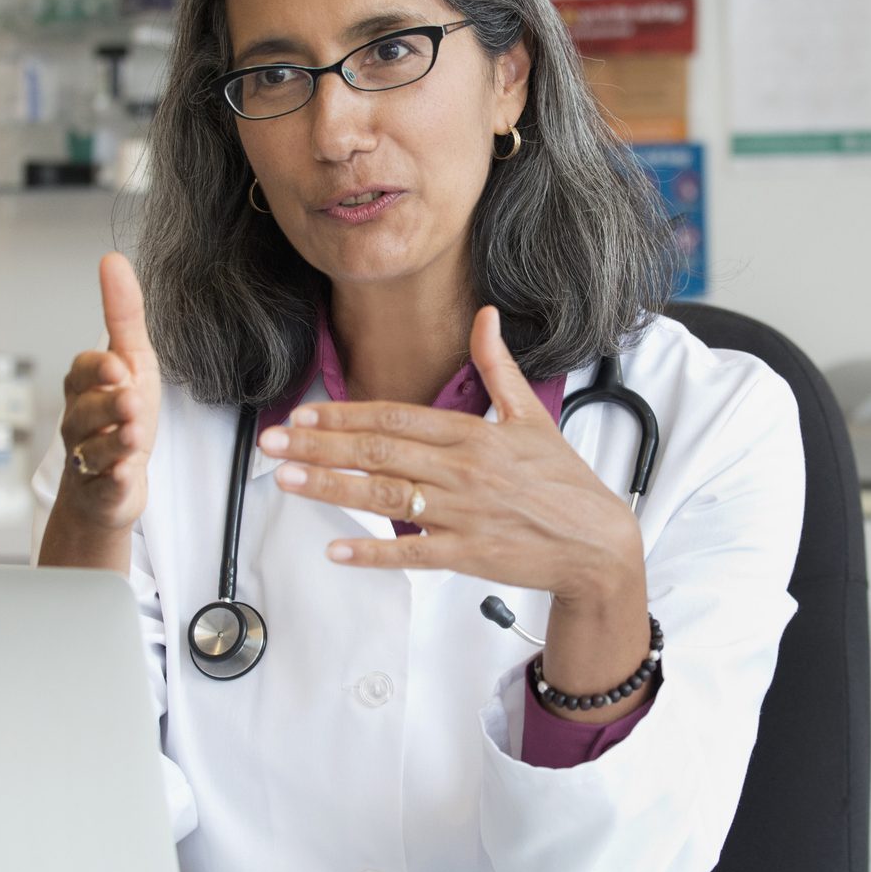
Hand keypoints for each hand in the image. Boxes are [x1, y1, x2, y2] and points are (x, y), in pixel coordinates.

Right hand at [55, 252, 161, 531]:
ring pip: (93, 449)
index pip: (83, 371)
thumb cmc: (120, 416)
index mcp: (86, 387)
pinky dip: (113, 480)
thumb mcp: (133, 360)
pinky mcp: (101, 491)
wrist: (109, 483)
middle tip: (130, 401)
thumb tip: (113, 259)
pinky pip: (103, 486)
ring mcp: (87, 458)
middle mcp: (80, 421)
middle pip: (85, 411)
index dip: (99, 370)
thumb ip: (123, 314)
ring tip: (134, 435)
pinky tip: (124, 475)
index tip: (120, 367)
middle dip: (107, 406)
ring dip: (114, 442)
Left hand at [259, 307, 642, 611]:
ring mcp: (465, 514)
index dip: (345, 415)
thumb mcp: (531, 415)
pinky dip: (374, 552)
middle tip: (273, 443)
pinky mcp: (469, 555)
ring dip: (333, 488)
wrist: (598, 543)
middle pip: (380, 453)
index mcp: (473, 435)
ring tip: (288, 480)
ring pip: (387, 497)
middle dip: (320, 445)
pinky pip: (413, 554)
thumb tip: (486, 316)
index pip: (396, 418)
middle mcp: (463, 471)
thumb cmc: (562, 482)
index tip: (303, 414)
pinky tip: (336, 547)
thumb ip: (497, 367)